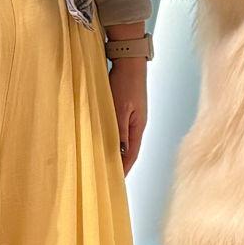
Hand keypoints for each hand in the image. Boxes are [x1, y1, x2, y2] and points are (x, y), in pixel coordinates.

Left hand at [108, 57, 148, 173]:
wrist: (129, 61)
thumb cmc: (125, 83)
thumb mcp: (120, 108)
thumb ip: (119, 131)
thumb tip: (119, 153)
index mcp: (139, 126)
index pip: (131, 155)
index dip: (123, 170)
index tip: (115, 183)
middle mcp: (138, 124)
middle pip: (129, 150)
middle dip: (120, 165)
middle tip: (108, 177)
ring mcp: (133, 117)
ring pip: (124, 140)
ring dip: (116, 152)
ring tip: (105, 164)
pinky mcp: (126, 110)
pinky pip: (119, 130)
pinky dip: (113, 139)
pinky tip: (105, 141)